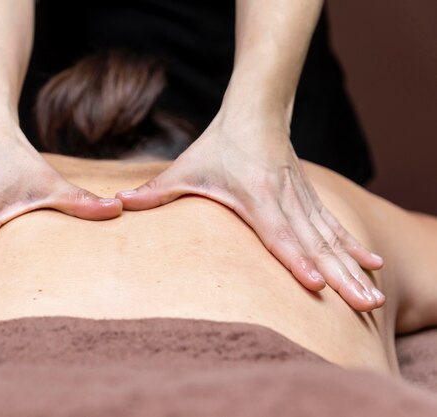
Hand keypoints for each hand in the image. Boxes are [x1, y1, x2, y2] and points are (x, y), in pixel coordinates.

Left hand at [116, 114, 384, 311]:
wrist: (256, 110)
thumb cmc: (218, 144)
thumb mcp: (185, 168)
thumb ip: (154, 192)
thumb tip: (117, 205)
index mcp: (257, 194)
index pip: (278, 233)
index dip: (295, 260)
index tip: (315, 285)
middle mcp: (285, 199)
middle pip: (315, 243)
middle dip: (340, 276)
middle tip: (363, 305)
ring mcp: (302, 198)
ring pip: (331, 238)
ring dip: (353, 268)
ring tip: (372, 298)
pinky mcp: (309, 197)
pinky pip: (334, 226)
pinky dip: (353, 246)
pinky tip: (372, 264)